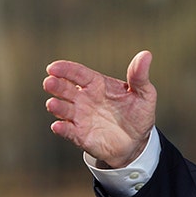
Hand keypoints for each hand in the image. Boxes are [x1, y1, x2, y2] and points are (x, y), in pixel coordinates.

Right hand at [44, 51, 157, 168]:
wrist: (137, 141)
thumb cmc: (138, 113)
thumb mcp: (144, 93)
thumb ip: (140, 76)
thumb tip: (146, 55)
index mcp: (97, 85)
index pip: (78, 73)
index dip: (66, 70)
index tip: (53, 67)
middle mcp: (84, 99)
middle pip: (66, 89)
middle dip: (56, 85)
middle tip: (49, 82)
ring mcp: (81, 117)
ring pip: (64, 110)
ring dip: (57, 106)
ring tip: (52, 104)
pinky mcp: (80, 135)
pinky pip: (69, 131)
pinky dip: (63, 129)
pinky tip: (58, 127)